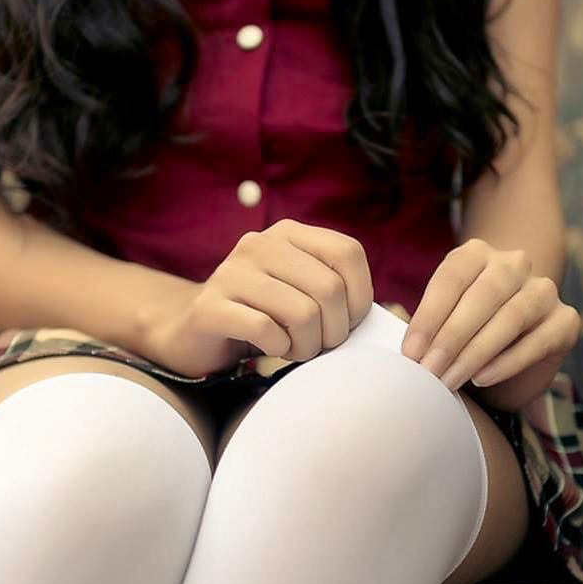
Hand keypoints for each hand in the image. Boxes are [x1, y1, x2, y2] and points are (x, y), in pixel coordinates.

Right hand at [140, 219, 373, 377]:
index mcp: (287, 233)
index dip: (360, 295)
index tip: (349, 322)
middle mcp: (258, 244)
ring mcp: (231, 273)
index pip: (347, 252)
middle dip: (335, 331)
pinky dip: (279, 349)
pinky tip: (271, 350)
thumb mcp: (300, 291)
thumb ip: (336, 290)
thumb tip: (387, 315)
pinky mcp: (211, 307)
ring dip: (309, 346)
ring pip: (302, 313)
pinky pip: (266, 331)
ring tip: (296, 350)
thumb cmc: (262, 316)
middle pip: (328, 289)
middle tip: (321, 346)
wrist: (195, 332)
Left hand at [400, 238, 579, 391]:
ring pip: (512, 316)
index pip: (451, 277)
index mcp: (475, 254)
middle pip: (483, 295)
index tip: (410, 352)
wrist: (508, 353)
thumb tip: (394, 316)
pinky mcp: (566, 321)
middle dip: (451, 337)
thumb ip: (419, 320)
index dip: (429, 316)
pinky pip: (538, 340)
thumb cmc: (460, 334)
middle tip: (428, 370)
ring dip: (476, 352)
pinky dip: (507, 362)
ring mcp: (544, 290)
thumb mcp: (436, 322)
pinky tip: (482, 378)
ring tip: (450, 380)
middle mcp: (513, 264)